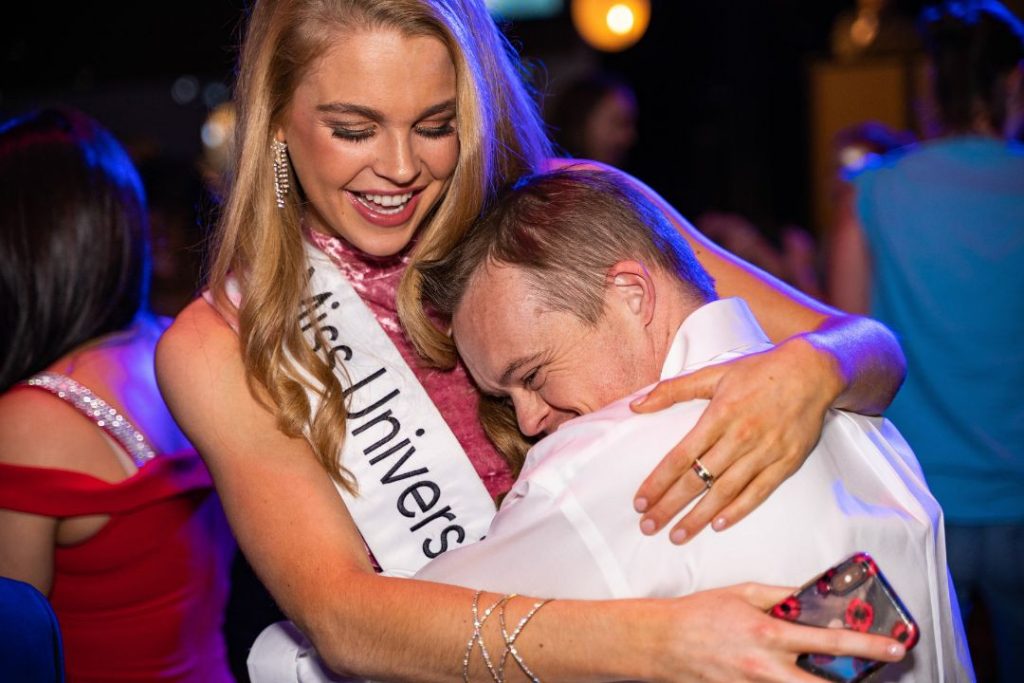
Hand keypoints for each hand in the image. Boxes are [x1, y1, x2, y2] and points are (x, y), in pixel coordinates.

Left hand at [630, 337, 840, 542]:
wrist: (812, 372)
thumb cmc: (758, 372)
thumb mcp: (713, 373)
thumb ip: (673, 390)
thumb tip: (637, 406)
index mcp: (719, 415)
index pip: (680, 456)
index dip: (658, 481)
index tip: (640, 501)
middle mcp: (740, 437)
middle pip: (697, 479)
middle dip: (670, 506)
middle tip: (648, 526)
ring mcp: (764, 452)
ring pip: (725, 492)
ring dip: (698, 516)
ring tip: (677, 535)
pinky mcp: (786, 463)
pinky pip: (758, 492)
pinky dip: (738, 510)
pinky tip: (717, 525)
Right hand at [648, 583, 905, 681]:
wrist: (661, 642)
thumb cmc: (698, 616)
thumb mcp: (742, 594)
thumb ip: (779, 596)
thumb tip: (809, 594)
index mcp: (769, 634)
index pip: (829, 640)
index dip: (867, 645)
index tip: (894, 647)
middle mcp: (766, 667)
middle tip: (878, 677)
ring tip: (841, 679)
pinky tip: (794, 677)